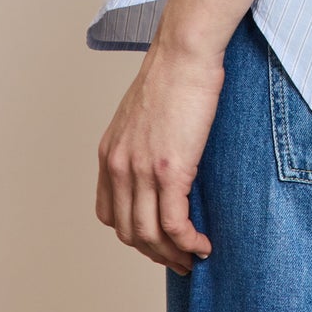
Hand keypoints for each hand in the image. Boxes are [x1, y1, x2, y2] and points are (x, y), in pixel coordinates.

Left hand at [95, 39, 224, 274]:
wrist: (184, 53)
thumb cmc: (173, 74)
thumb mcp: (143, 115)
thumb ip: (142, 144)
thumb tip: (162, 165)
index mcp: (109, 154)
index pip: (109, 214)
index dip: (134, 234)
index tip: (158, 239)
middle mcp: (118, 167)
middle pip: (129, 232)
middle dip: (154, 253)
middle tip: (180, 259)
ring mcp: (141, 171)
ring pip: (150, 236)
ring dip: (172, 256)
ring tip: (193, 258)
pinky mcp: (170, 170)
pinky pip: (174, 224)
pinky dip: (188, 243)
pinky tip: (203, 245)